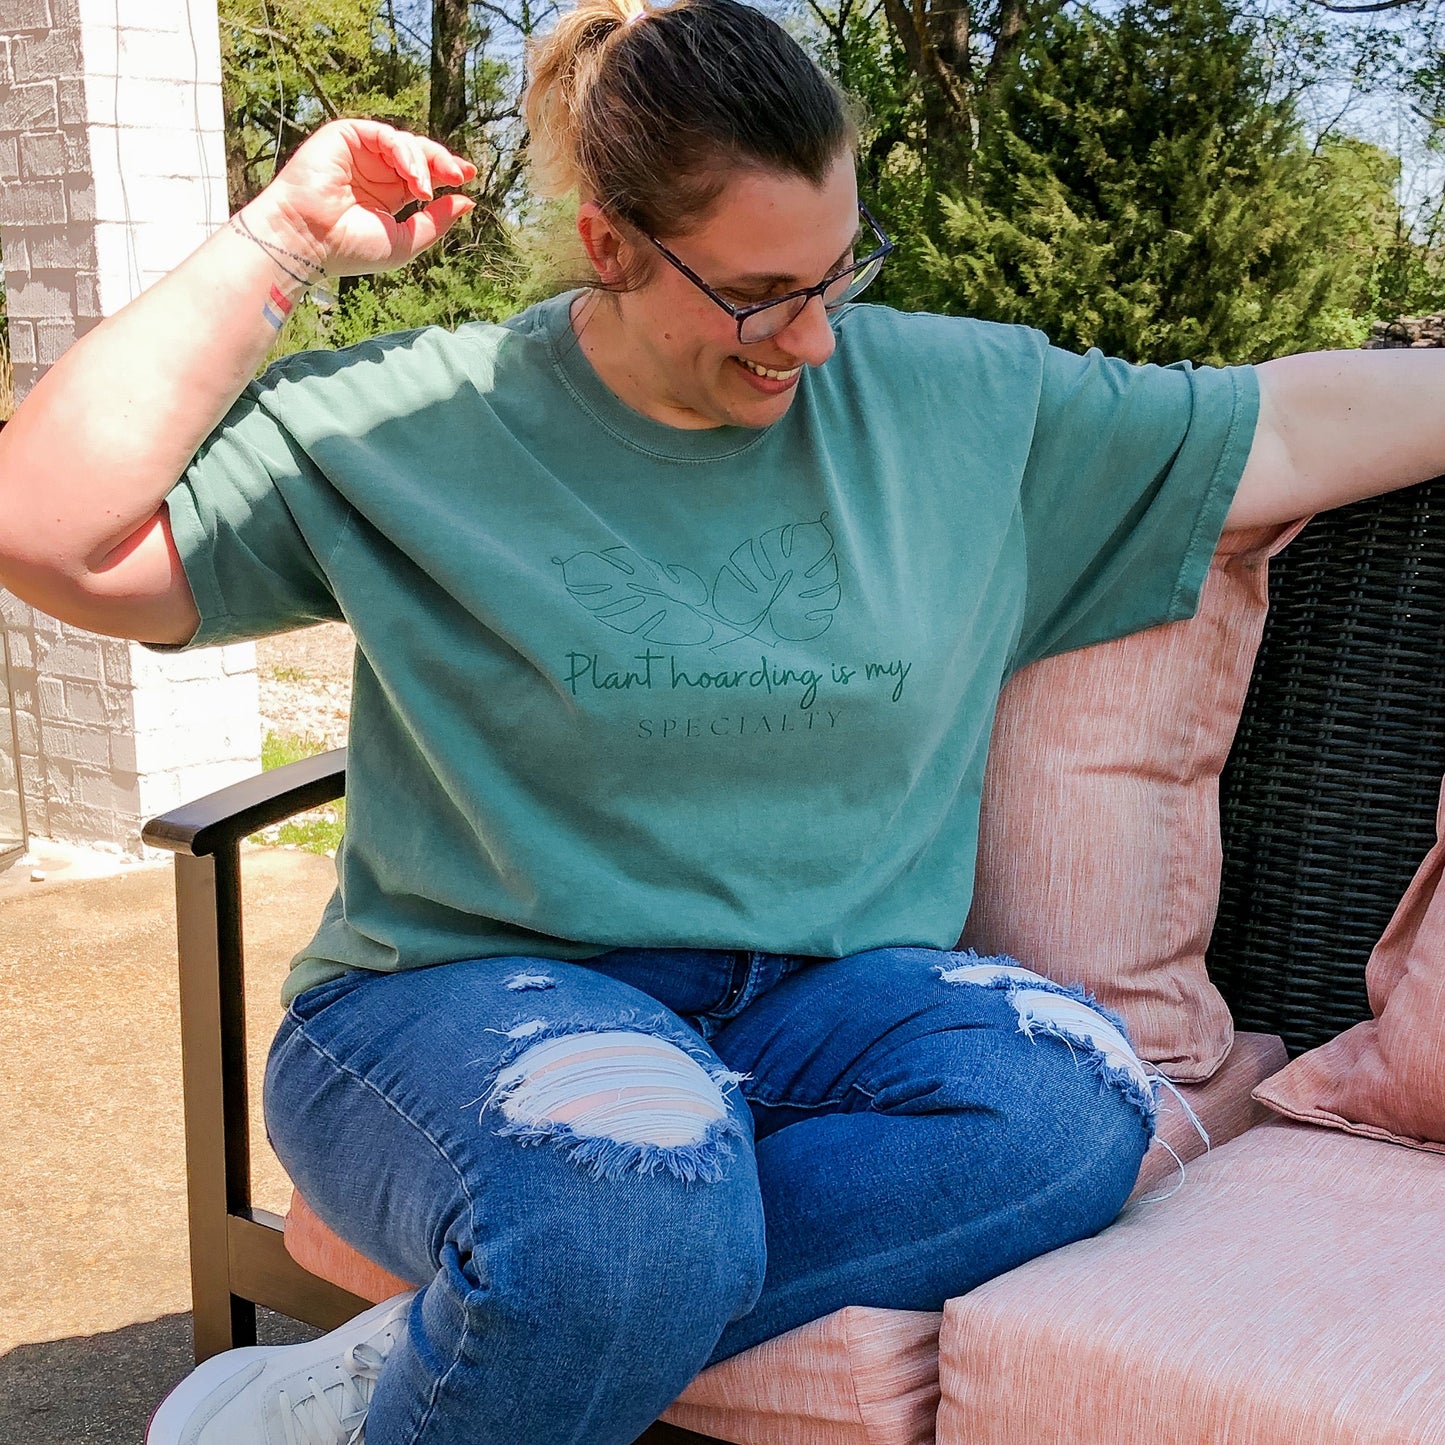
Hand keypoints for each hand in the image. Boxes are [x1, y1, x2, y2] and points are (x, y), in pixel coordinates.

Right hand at [242, 118, 477, 277]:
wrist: (308, 240)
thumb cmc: (350, 248)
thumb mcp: (405, 241)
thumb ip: (435, 221)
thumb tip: (466, 201)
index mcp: (387, 195)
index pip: (422, 177)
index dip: (445, 173)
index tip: (467, 177)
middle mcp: (374, 171)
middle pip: (419, 155)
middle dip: (442, 162)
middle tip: (461, 174)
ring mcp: (359, 153)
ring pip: (405, 144)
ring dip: (424, 164)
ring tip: (425, 190)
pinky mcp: (345, 136)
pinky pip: (385, 135)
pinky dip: (405, 154)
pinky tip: (413, 178)